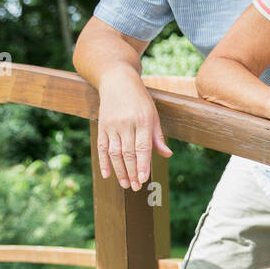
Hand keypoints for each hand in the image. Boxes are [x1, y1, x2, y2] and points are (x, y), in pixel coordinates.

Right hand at [96, 67, 171, 189]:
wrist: (117, 80)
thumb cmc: (139, 99)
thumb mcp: (153, 114)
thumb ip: (157, 136)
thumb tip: (167, 154)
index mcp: (142, 120)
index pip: (142, 147)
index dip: (142, 165)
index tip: (144, 179)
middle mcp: (126, 123)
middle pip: (128, 153)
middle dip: (132, 172)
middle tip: (136, 187)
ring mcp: (112, 125)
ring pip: (114, 153)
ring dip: (120, 171)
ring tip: (125, 184)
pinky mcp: (102, 126)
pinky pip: (102, 147)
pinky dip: (103, 162)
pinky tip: (107, 175)